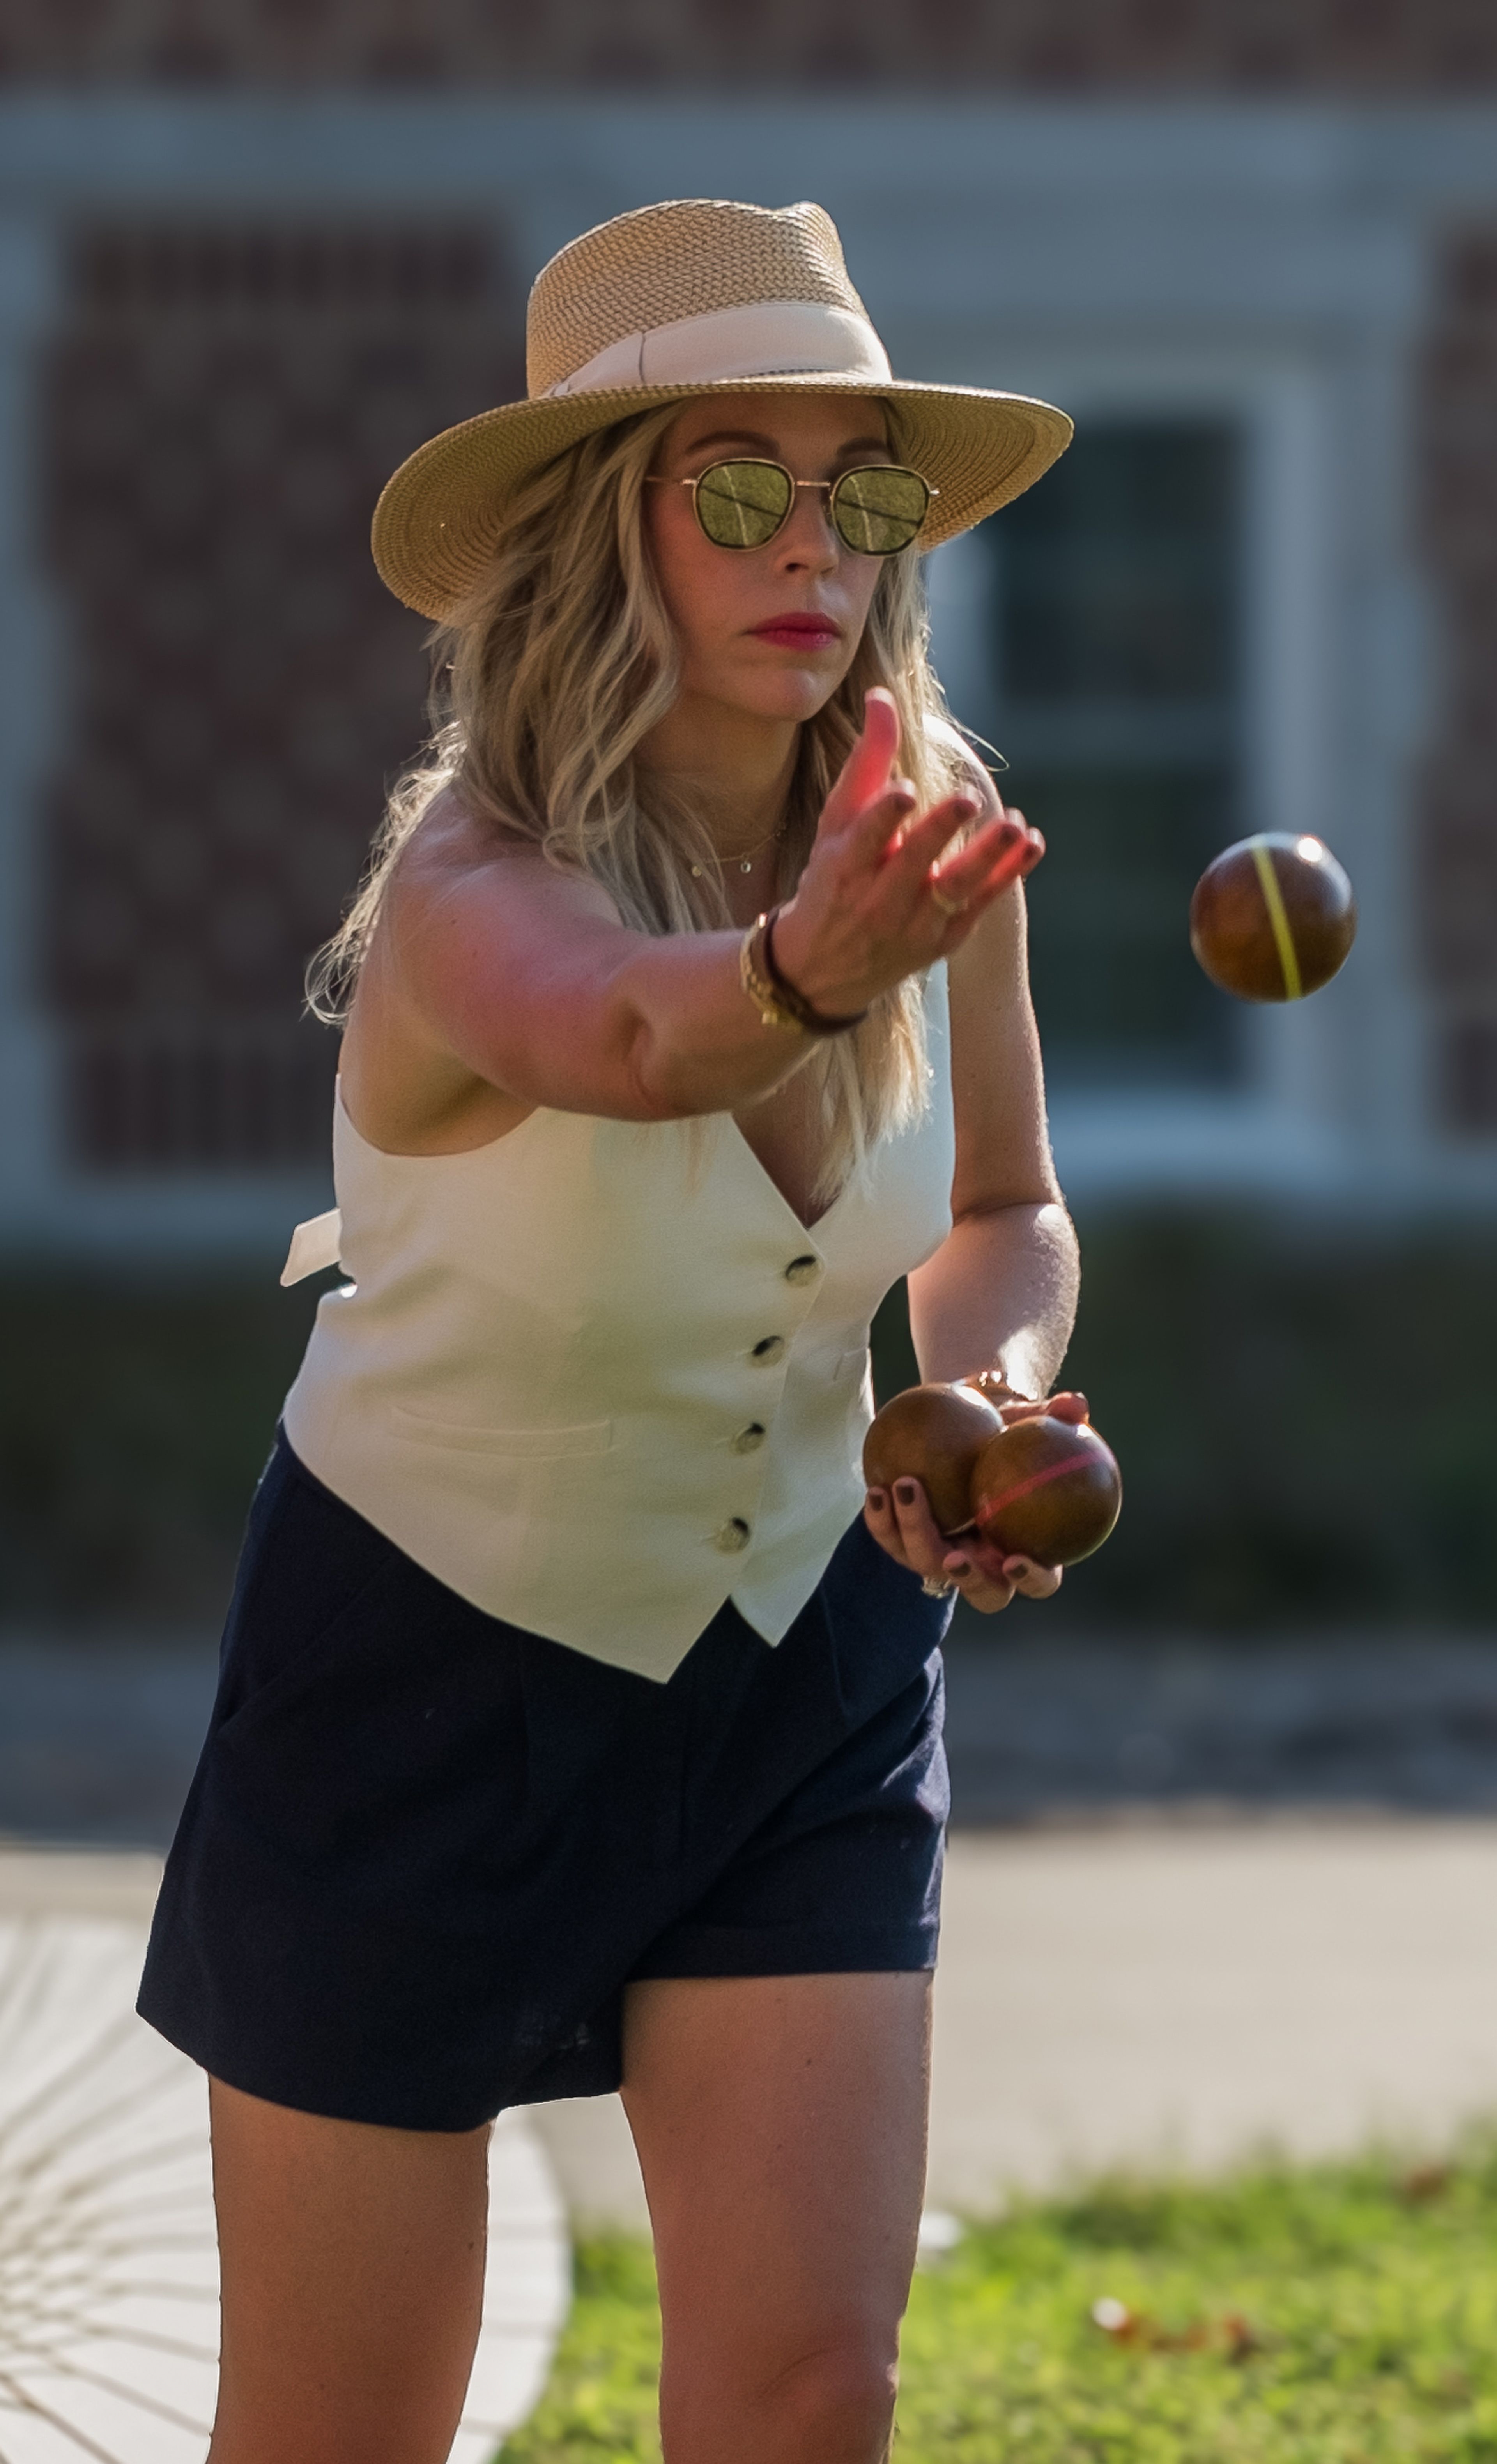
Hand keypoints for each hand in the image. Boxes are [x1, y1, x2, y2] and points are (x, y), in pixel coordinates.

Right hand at [770, 688, 1042, 1016]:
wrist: (822, 968)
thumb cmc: (831, 880)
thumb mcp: (836, 824)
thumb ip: (865, 762)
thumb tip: (882, 697)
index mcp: (845, 867)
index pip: (865, 838)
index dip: (885, 816)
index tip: (905, 792)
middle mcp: (878, 900)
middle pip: (914, 865)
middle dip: (940, 832)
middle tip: (967, 799)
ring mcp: (914, 924)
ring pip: (955, 890)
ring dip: (987, 858)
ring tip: (1015, 828)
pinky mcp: (943, 940)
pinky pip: (981, 905)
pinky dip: (1008, 875)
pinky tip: (1030, 843)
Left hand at [862, 1389, 1089, 1614]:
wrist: (965, 1424)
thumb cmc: (1008, 1426)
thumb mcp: (1029, 1418)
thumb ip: (1054, 1415)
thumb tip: (1076, 1403)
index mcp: (1029, 1547)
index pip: (1041, 1581)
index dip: (1032, 1579)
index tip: (1014, 1559)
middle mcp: (988, 1562)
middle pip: (983, 1593)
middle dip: (966, 1579)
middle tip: (953, 1554)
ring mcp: (945, 1555)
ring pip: (926, 1564)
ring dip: (913, 1534)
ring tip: (904, 1487)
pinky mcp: (907, 1541)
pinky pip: (892, 1539)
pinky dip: (882, 1520)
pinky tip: (876, 1489)